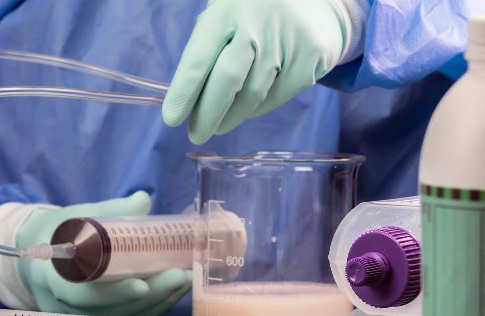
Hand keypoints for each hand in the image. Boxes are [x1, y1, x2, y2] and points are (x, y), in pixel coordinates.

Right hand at [16, 191, 191, 315]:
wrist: (44, 257)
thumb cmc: (64, 234)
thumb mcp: (80, 216)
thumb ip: (111, 210)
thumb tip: (142, 200)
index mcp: (56, 277)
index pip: (84, 292)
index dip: (114, 291)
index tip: (142, 285)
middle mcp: (68, 305)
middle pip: (113, 307)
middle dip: (150, 294)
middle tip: (180, 275)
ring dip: (160, 299)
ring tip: (187, 278)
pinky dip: (156, 304)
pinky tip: (176, 288)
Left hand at [163, 0, 347, 143]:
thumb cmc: (254, 13)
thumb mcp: (226, 14)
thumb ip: (209, 48)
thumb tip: (191, 98)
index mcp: (226, 10)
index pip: (198, 58)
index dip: (184, 92)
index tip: (172, 118)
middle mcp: (257, 22)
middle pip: (227, 81)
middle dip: (208, 114)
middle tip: (196, 135)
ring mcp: (287, 40)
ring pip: (253, 94)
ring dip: (232, 116)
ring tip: (220, 125)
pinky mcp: (312, 57)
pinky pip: (277, 95)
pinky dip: (258, 108)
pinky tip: (250, 107)